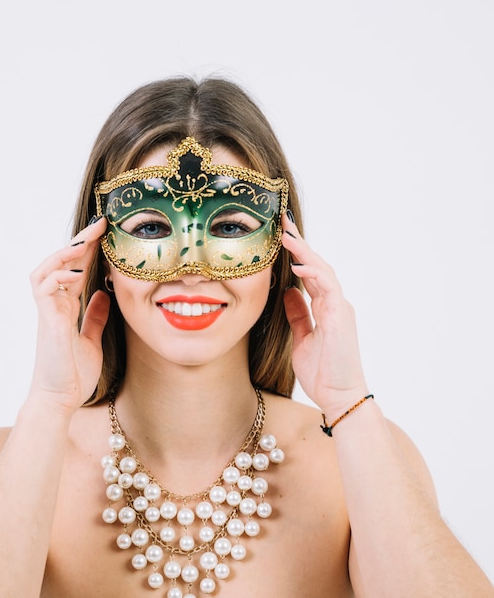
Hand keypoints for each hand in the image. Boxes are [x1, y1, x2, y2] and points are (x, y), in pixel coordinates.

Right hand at [28, 216, 108, 413]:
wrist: (60, 400)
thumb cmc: (72, 373)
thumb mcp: (91, 338)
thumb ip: (94, 316)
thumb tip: (103, 294)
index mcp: (65, 308)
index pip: (75, 270)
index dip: (88, 250)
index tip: (106, 233)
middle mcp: (54, 306)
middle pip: (60, 264)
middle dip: (79, 242)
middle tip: (100, 225)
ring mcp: (48, 313)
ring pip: (44, 271)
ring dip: (63, 254)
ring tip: (84, 242)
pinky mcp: (46, 322)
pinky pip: (44, 289)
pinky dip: (58, 277)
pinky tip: (76, 274)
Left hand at [281, 213, 367, 419]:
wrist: (339, 397)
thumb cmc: (323, 371)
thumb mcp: (302, 337)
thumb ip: (298, 314)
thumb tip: (288, 292)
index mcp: (325, 306)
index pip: (309, 272)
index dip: (296, 253)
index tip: (279, 235)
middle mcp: (334, 303)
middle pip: (317, 265)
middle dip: (299, 243)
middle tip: (282, 222)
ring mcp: (339, 308)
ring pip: (323, 271)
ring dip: (305, 252)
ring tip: (286, 235)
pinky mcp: (340, 317)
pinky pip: (328, 289)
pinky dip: (314, 274)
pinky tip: (298, 265)